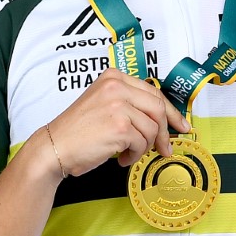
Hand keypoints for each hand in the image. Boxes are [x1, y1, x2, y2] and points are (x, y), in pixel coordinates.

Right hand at [42, 69, 189, 177]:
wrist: (54, 147)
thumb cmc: (78, 131)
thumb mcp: (104, 105)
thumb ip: (130, 104)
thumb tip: (163, 120)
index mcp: (114, 77)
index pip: (153, 91)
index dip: (170, 112)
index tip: (180, 125)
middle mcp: (116, 86)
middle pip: (158, 108)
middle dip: (164, 132)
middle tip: (164, 148)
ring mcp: (118, 105)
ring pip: (152, 128)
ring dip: (143, 147)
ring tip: (127, 153)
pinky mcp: (119, 126)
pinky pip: (142, 143)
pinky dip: (134, 155)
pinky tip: (120, 157)